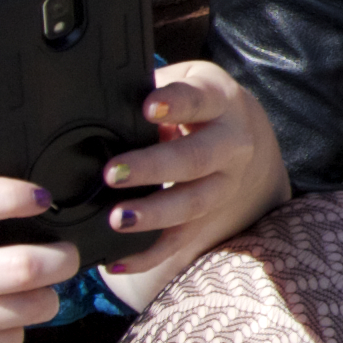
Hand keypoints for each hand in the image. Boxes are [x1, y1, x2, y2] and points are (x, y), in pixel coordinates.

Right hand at [0, 162, 79, 342]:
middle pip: (22, 267)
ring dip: (46, 298)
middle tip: (65, 255)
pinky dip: (16, 329)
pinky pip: (12, 342)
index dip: (14, 196)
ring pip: (29, 309)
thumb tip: (22, 173)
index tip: (43, 199)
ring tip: (36, 288)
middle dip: (60, 260)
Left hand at [92, 60, 282, 306]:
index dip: (175, 103)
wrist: (243, 134)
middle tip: (114, 173)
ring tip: (118, 219)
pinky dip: (149, 254)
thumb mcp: (183, 81)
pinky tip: (119, 261)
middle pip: (197, 158)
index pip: (199, 99)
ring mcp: (224, 185)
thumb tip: (98, 97)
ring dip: (155, 214)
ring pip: (193, 204)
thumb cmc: (196, 102)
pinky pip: (181, 240)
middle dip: (154, 167)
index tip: (148, 107)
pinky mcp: (209, 216)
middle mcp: (230, 145)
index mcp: (219, 101)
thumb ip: (150, 87)